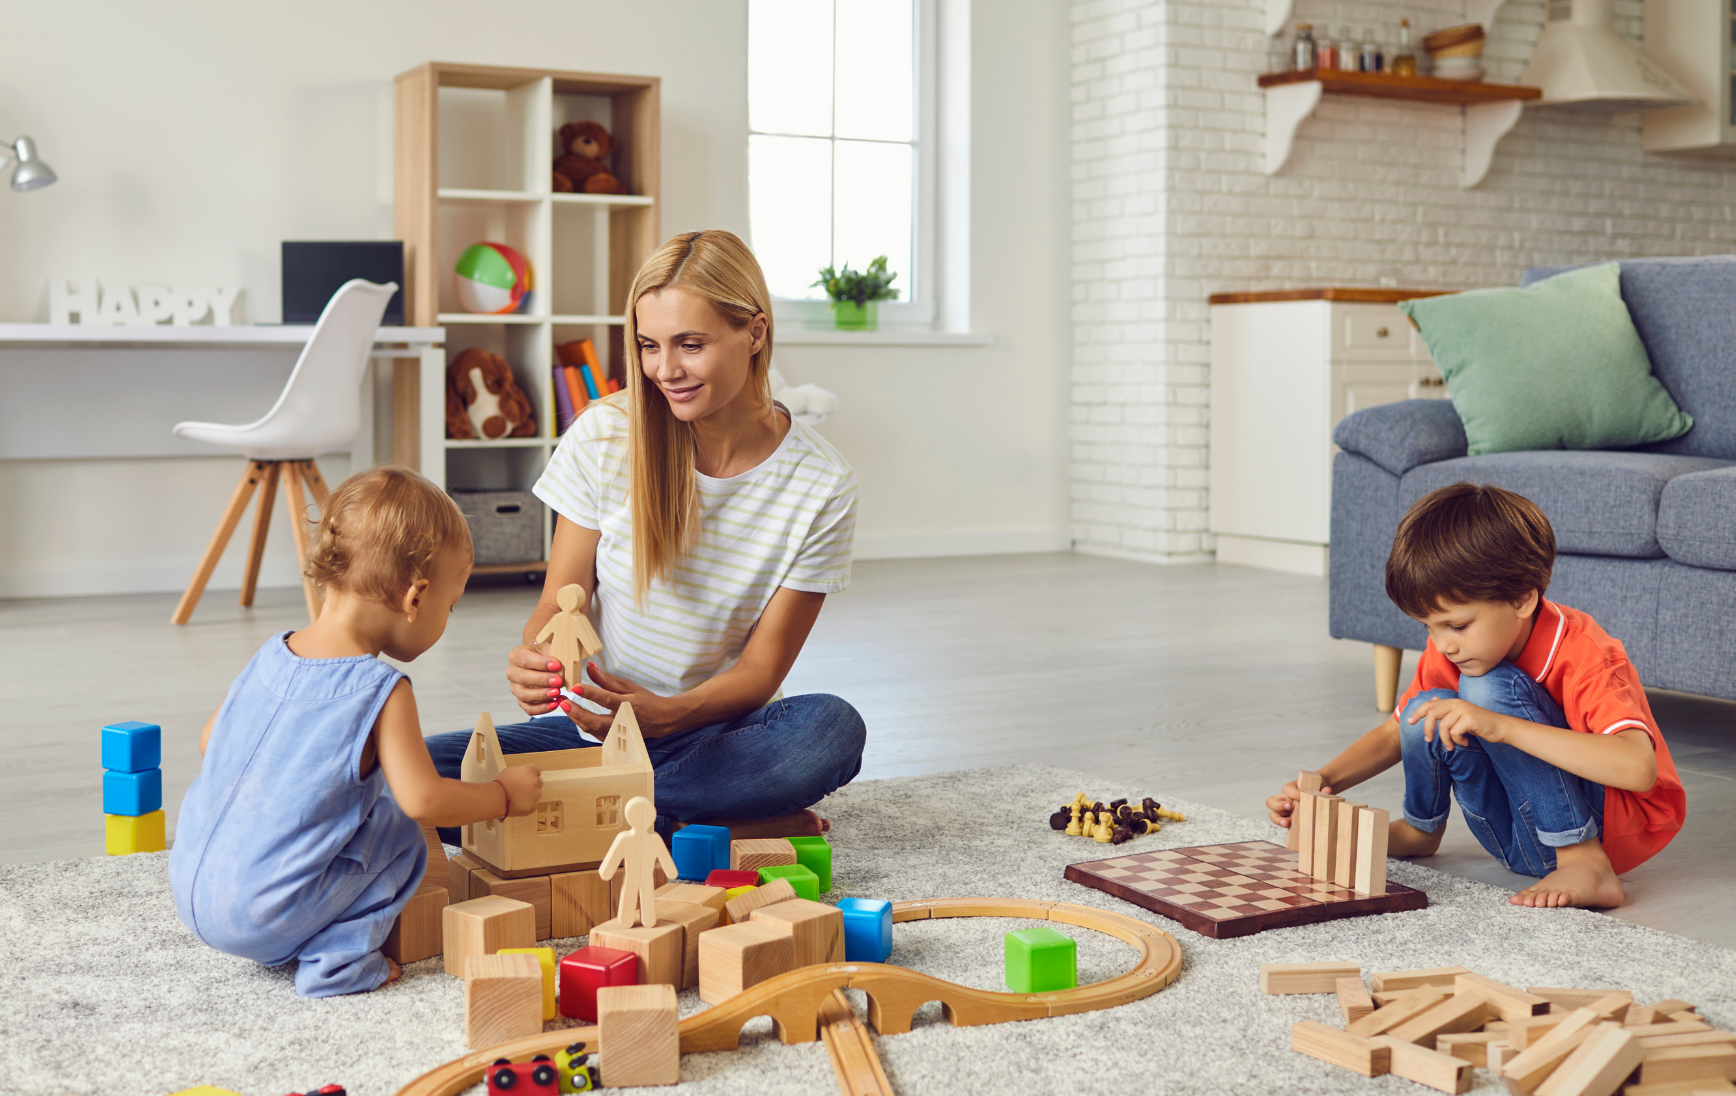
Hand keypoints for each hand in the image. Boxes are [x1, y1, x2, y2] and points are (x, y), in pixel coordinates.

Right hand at [497, 765, 542, 816]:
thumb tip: (523, 776)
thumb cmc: (501, 783)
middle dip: (533, 785)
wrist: (498, 798)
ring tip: (519, 798)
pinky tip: (519, 805)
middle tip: (523, 789)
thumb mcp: (510, 771)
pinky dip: (527, 805)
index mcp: (530, 771)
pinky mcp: (533, 806)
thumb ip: (521, 772)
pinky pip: (532, 804)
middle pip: (539, 782)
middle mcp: (535, 782)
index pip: (537, 771)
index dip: (531, 775)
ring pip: (537, 794)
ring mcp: (535, 795)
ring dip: (531, 795)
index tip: (527, 778)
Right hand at [508, 642, 564, 716]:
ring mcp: (515, 688)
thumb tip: (562, 667)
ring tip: (557, 692)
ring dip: (542, 695)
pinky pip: (529, 708)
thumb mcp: (551, 648)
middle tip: (559, 681)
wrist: (546, 663)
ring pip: (524, 695)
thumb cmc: (548, 655)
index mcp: (516, 655)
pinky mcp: (522, 701)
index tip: (557, 665)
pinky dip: (542, 708)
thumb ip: (555, 655)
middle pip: (522, 678)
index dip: (541, 663)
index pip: (525, 659)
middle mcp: (512, 672)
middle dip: (542, 680)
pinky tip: (554, 704)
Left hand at [559, 662, 680, 739]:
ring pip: (592, 730)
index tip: (575, 687)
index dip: (590, 693)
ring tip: (565, 706)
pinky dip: (583, 724)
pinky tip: (574, 714)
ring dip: (576, 718)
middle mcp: (622, 721)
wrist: (660, 719)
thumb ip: (607, 680)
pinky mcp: (613, 739)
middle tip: (563, 702)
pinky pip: (594, 733)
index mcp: (628, 705)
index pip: (606, 699)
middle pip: (596, 721)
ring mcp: (618, 733)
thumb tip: (589, 668)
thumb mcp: (628, 686)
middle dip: (577, 712)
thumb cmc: (644, 700)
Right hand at [1266, 777, 1333, 828]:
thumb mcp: (1320, 787)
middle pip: (1271, 801)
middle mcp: (1284, 799)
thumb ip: (1323, 789)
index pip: (1287, 789)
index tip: (1301, 796)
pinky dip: (1283, 825)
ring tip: (1287, 823)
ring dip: (1278, 819)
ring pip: (1273, 814)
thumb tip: (1327, 791)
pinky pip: (1281, 823)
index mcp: (1291, 789)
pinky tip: (1291, 827)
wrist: (1318, 794)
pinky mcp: (1288, 819)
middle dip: (1278, 805)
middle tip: (1289, 807)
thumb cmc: (1317, 789)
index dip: (1293, 793)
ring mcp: (1284, 810)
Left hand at [1407, 698, 1505, 750]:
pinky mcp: (1469, 719)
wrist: (1500, 727)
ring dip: (1445, 740)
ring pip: (1443, 727)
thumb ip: (1446, 709)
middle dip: (1426, 728)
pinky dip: (1457, 741)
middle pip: (1431, 713)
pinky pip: (1454, 733)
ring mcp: (1463, 710)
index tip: (1409, 722)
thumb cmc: (1479, 724)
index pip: (1429, 705)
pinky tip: (1465, 743)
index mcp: (1452, 702)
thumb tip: (1431, 700)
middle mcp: (1456, 703)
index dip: (1417, 712)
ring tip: (1452, 746)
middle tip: (1427, 740)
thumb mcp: (1461, 715)